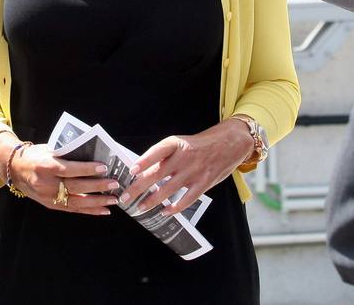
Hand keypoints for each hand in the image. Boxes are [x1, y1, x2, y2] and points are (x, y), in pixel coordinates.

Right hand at [7, 143, 120, 214]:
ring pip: (76, 202)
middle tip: (115, 184)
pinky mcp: (50, 206)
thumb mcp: (49, 149)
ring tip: (113, 200)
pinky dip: (89, 211)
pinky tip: (103, 210)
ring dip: (97, 202)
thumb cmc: (36, 155)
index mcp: (46, 167)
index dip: (87, 169)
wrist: (15, 169)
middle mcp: (46, 184)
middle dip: (97, 186)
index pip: (70, 169)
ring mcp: (48, 197)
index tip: (104, 167)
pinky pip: (72, 210)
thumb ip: (67, 153)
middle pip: (75, 187)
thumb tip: (93, 154)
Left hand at [120, 119, 253, 214]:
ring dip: (151, 201)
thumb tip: (142, 172)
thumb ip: (164, 156)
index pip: (157, 151)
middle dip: (138, 187)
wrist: (228, 143)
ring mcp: (194, 171)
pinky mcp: (204, 183)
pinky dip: (174, 208)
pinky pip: (186, 199)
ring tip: (140, 207)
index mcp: (176, 143)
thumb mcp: (181, 143)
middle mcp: (184, 157)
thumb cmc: (199, 145)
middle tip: (125, 197)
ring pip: (168, 189)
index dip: (144, 160)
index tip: (131, 171)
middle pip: (157, 174)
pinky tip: (165, 212)